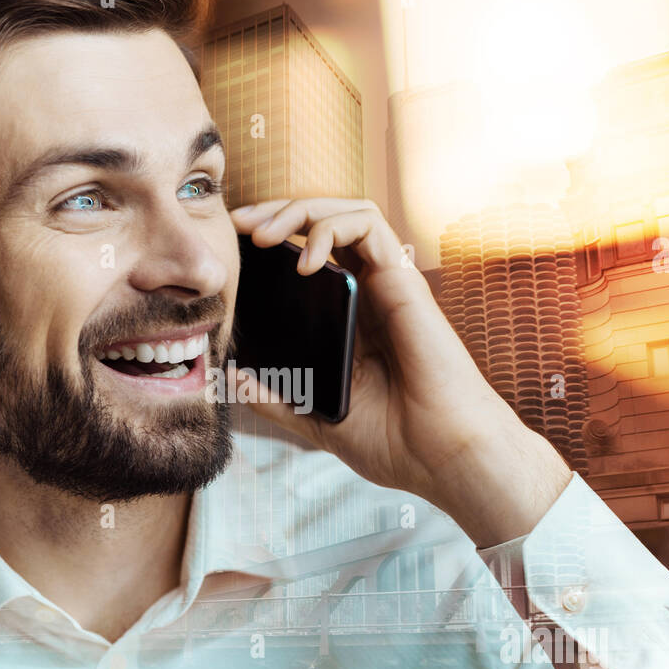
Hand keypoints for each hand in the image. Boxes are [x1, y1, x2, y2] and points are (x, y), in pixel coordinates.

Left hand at [229, 198, 571, 545]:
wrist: (438, 457)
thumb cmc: (393, 443)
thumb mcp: (316, 420)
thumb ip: (277, 400)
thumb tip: (230, 379)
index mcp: (348, 320)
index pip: (310, 256)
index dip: (275, 240)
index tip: (236, 248)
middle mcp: (368, 294)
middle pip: (324, 224)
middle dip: (277, 212)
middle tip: (240, 226)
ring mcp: (386, 285)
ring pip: (346, 212)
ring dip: (300, 210)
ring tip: (265, 236)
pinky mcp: (403, 281)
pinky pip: (368, 225)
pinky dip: (330, 227)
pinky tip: (305, 261)